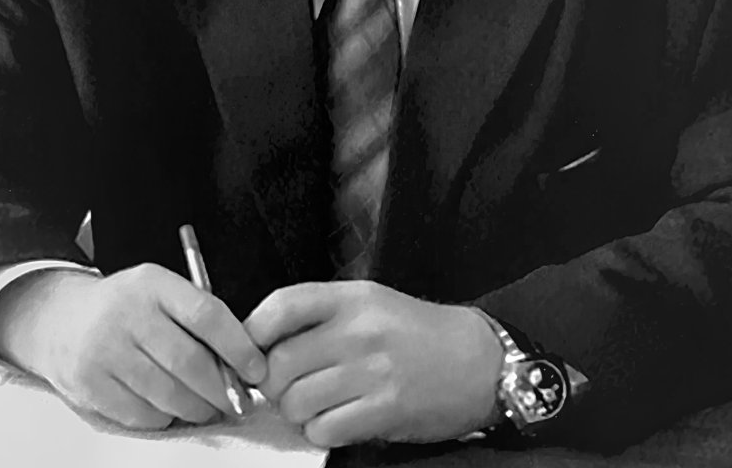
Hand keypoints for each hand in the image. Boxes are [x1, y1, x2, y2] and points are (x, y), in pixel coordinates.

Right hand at [0, 264, 267, 429]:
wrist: (57, 319)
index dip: (239, 347)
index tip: (257, 370)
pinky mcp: (89, 384)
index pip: (206, 314)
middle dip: (221, 389)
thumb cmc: (124, 309)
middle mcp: (126, 314)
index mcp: (151, 284)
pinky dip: (165, 417)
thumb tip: (243, 364)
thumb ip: (197, 318)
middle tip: (235, 401)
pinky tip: (168, 407)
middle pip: (189, 362)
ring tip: (206, 408)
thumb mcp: (157, 292)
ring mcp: (104, 350)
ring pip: (168, 394)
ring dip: (197, 409)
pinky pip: (143, 414)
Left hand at [245, 281, 502, 447]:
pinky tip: (338, 423)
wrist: (479, 362)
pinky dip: (322, 432)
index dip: (252, 334)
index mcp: (351, 298)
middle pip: (280, 364)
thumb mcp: (370, 305)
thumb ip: (319, 318)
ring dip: (297, 413)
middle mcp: (360, 330)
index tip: (252, 354)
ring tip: (318, 408)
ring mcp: (374, 371)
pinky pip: (325, 430)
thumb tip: (259, 346)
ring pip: (297, 402)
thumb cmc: (416, 335)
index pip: (281, 306)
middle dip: (274, 386)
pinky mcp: (387, 409)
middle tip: (289, 390)